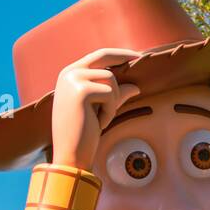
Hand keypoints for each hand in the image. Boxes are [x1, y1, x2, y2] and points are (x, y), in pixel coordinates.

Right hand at [50, 48, 142, 170]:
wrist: (70, 155)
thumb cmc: (83, 135)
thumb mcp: (100, 110)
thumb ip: (115, 95)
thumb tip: (135, 87)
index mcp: (69, 75)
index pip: (97, 55)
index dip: (118, 54)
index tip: (136, 55)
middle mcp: (69, 73)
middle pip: (105, 58)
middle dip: (124, 60)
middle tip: (141, 62)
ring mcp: (73, 80)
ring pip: (111, 79)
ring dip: (113, 102)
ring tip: (102, 119)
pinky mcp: (81, 91)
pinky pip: (110, 94)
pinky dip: (109, 111)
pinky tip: (98, 125)